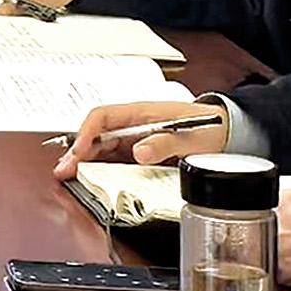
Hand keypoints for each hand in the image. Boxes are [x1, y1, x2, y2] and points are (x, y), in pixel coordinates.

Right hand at [52, 98, 223, 180]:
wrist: (227, 130)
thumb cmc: (210, 127)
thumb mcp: (191, 137)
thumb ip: (165, 143)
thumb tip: (138, 152)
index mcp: (143, 112)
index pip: (104, 117)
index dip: (87, 133)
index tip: (79, 151)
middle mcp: (135, 123)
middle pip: (97, 133)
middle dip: (78, 151)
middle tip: (64, 171)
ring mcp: (136, 137)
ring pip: (102, 146)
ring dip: (85, 160)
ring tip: (69, 176)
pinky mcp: (141, 151)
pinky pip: (114, 157)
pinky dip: (100, 166)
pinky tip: (91, 177)